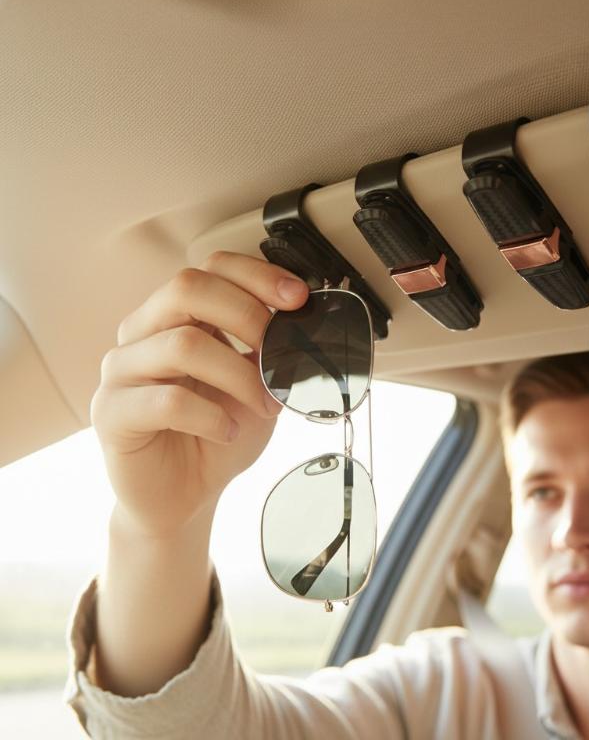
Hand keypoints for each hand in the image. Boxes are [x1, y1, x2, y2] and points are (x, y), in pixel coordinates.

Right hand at [90, 251, 308, 536]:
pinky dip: (210, 415)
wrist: (187, 493)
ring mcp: (122, 370)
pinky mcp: (111, 412)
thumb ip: (272, 352)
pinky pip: (166, 401)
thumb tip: (303, 325)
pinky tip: (227, 431)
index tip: (298, 298)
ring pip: (183, 345)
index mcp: (178, 315)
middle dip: (247, 315)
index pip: (211, 268)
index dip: (257, 275)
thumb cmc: (219, 431)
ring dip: (239, 376)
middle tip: (278, 352)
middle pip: (188, 288)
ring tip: (264, 405)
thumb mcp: (258, 384)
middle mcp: (143, 332)